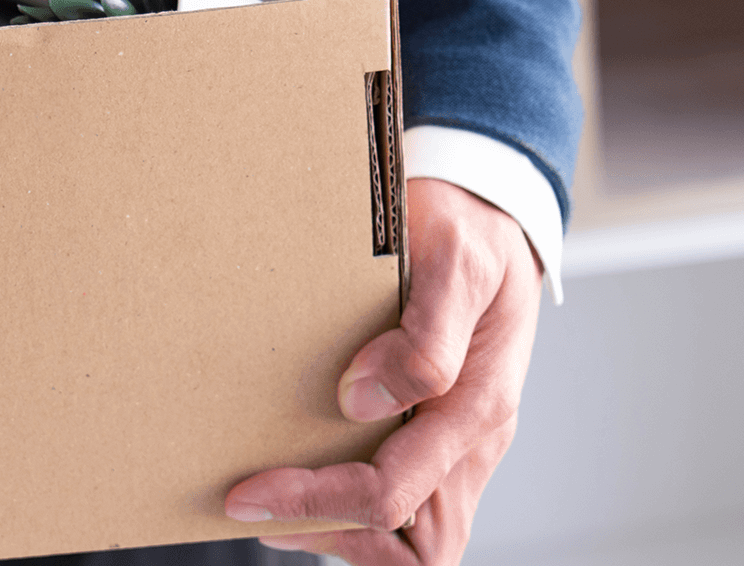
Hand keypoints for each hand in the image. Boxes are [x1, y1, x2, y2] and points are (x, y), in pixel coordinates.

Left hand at [223, 177, 542, 564]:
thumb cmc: (473, 228)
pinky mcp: (439, 431)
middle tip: (262, 510)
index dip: (318, 502)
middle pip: (420, 545)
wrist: (493, 210)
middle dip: (336, 533)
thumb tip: (364, 397)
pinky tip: (307, 481)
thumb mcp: (455, 257)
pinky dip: (355, 508)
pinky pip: (410, 500)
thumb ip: (425, 335)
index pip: (395, 491)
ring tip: (277, 508)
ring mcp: (458, 439)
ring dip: (346, 531)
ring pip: (417, 535)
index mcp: (478, 402)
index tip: (250, 492)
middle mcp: (473, 436)